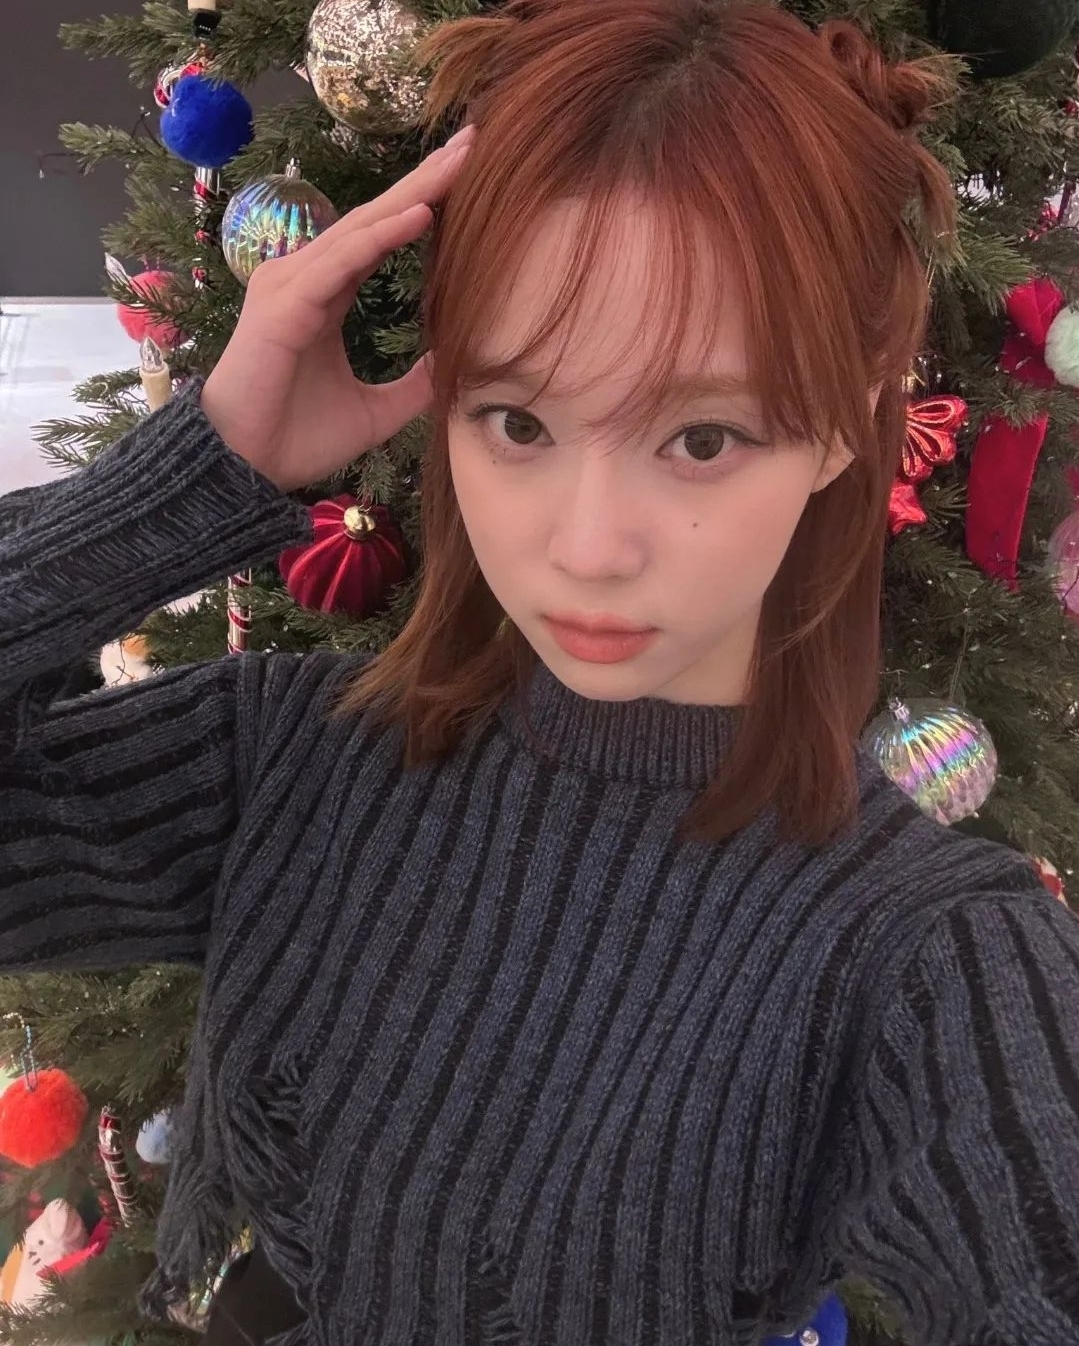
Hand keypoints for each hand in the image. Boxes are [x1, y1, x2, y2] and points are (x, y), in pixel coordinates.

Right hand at [199, 126, 472, 491]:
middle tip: (474, 141)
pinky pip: (341, 262)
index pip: (381, 236)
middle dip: (425, 179)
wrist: (247, 468)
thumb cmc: (299, 437)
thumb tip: (460, 364)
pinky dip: (381, 237)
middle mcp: (307, 278)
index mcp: (328, 295)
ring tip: (458, 162)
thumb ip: (417, 385)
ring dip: (412, 193)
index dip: (423, 205)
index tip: (469, 177)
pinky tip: (420, 214)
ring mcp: (291, 285)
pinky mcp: (284, 305)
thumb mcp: (378, 411)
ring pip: (361, 228)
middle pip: (375, 217)